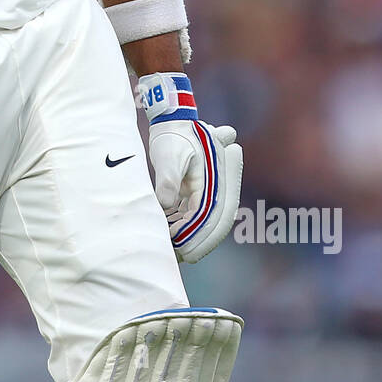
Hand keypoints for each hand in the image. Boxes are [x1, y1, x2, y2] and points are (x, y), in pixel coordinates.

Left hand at [137, 72, 242, 262]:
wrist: (173, 122)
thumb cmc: (173, 137)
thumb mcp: (169, 156)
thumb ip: (167, 180)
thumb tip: (165, 204)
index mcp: (215, 181)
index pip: (215, 215)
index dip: (204, 237)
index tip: (189, 252)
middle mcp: (215, 189)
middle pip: (213, 223)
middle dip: (198, 243)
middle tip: (181, 259)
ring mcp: (206, 192)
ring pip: (202, 222)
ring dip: (191, 238)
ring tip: (175, 255)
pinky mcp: (194, 193)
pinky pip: (191, 215)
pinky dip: (182, 228)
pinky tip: (170, 239)